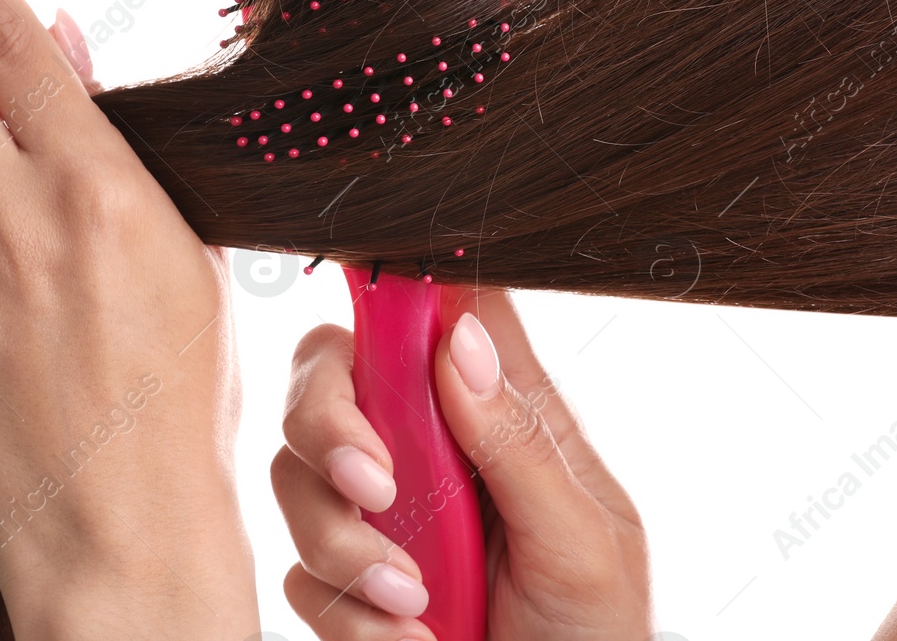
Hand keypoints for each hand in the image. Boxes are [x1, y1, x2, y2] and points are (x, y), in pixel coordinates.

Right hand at [273, 286, 651, 639]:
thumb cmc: (597, 631)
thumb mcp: (582, 540)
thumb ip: (519, 441)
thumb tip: (461, 339)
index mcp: (501, 414)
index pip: (437, 313)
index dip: (392, 291)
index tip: (367, 312)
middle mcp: (433, 450)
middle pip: (333, 376)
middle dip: (328, 424)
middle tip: (375, 486)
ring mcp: (387, 517)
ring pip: (298, 477)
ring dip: (344, 542)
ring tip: (413, 600)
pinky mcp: (353, 586)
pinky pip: (302, 574)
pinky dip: (349, 614)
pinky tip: (411, 638)